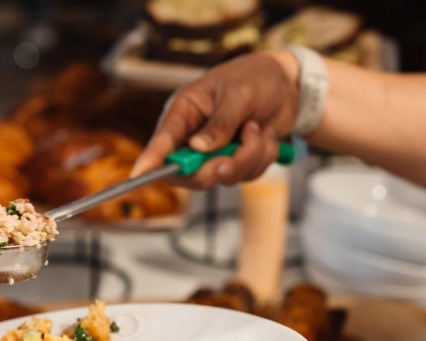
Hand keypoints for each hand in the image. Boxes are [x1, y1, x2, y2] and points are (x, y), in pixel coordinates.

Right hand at [131, 51, 299, 188]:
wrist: (287, 86)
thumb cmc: (256, 78)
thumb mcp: (239, 94)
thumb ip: (220, 123)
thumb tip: (198, 148)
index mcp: (184, 111)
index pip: (162, 141)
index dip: (150, 160)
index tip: (138, 175)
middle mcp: (193, 136)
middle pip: (188, 173)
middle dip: (214, 169)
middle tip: (230, 159)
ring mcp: (213, 153)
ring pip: (222, 176)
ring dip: (247, 157)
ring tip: (257, 129)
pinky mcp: (233, 162)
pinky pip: (244, 175)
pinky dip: (260, 158)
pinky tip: (264, 135)